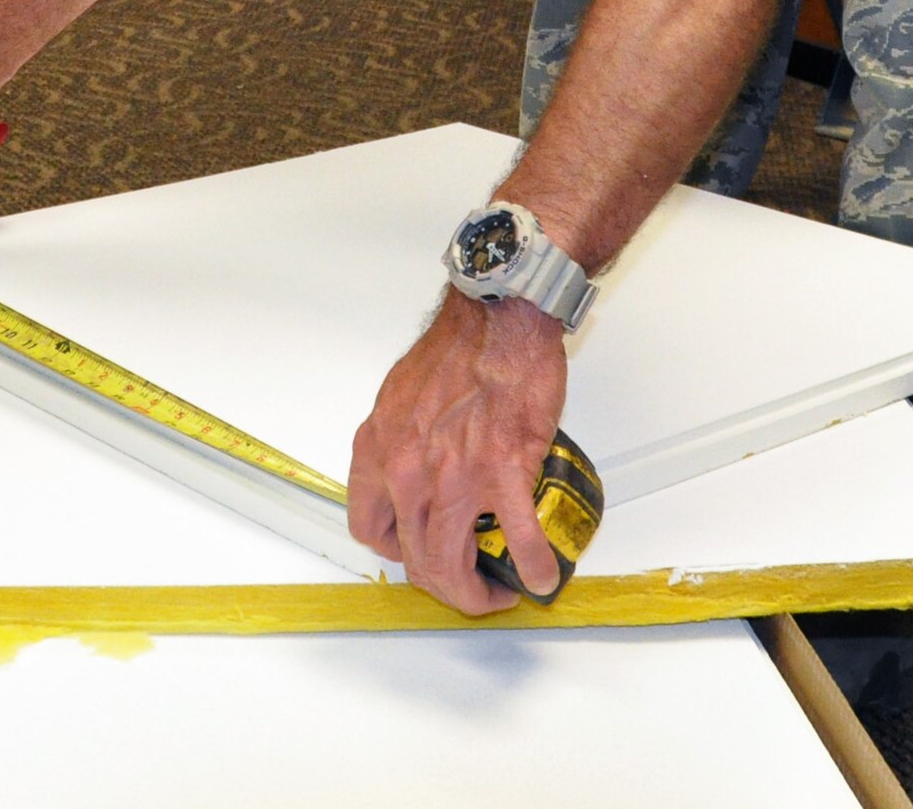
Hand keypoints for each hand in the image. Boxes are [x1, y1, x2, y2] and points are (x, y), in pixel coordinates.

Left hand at [348, 293, 566, 613]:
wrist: (500, 319)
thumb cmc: (459, 348)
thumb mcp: (400, 396)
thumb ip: (400, 442)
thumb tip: (418, 474)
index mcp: (379, 451)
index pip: (368, 528)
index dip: (394, 550)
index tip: (416, 550)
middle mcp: (407, 472)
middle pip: (413, 558)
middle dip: (441, 584)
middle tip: (466, 583)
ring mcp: (454, 477)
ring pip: (451, 565)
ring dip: (475, 594)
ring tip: (497, 592)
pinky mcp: (504, 472)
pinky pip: (519, 540)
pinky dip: (533, 568)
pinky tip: (543, 577)